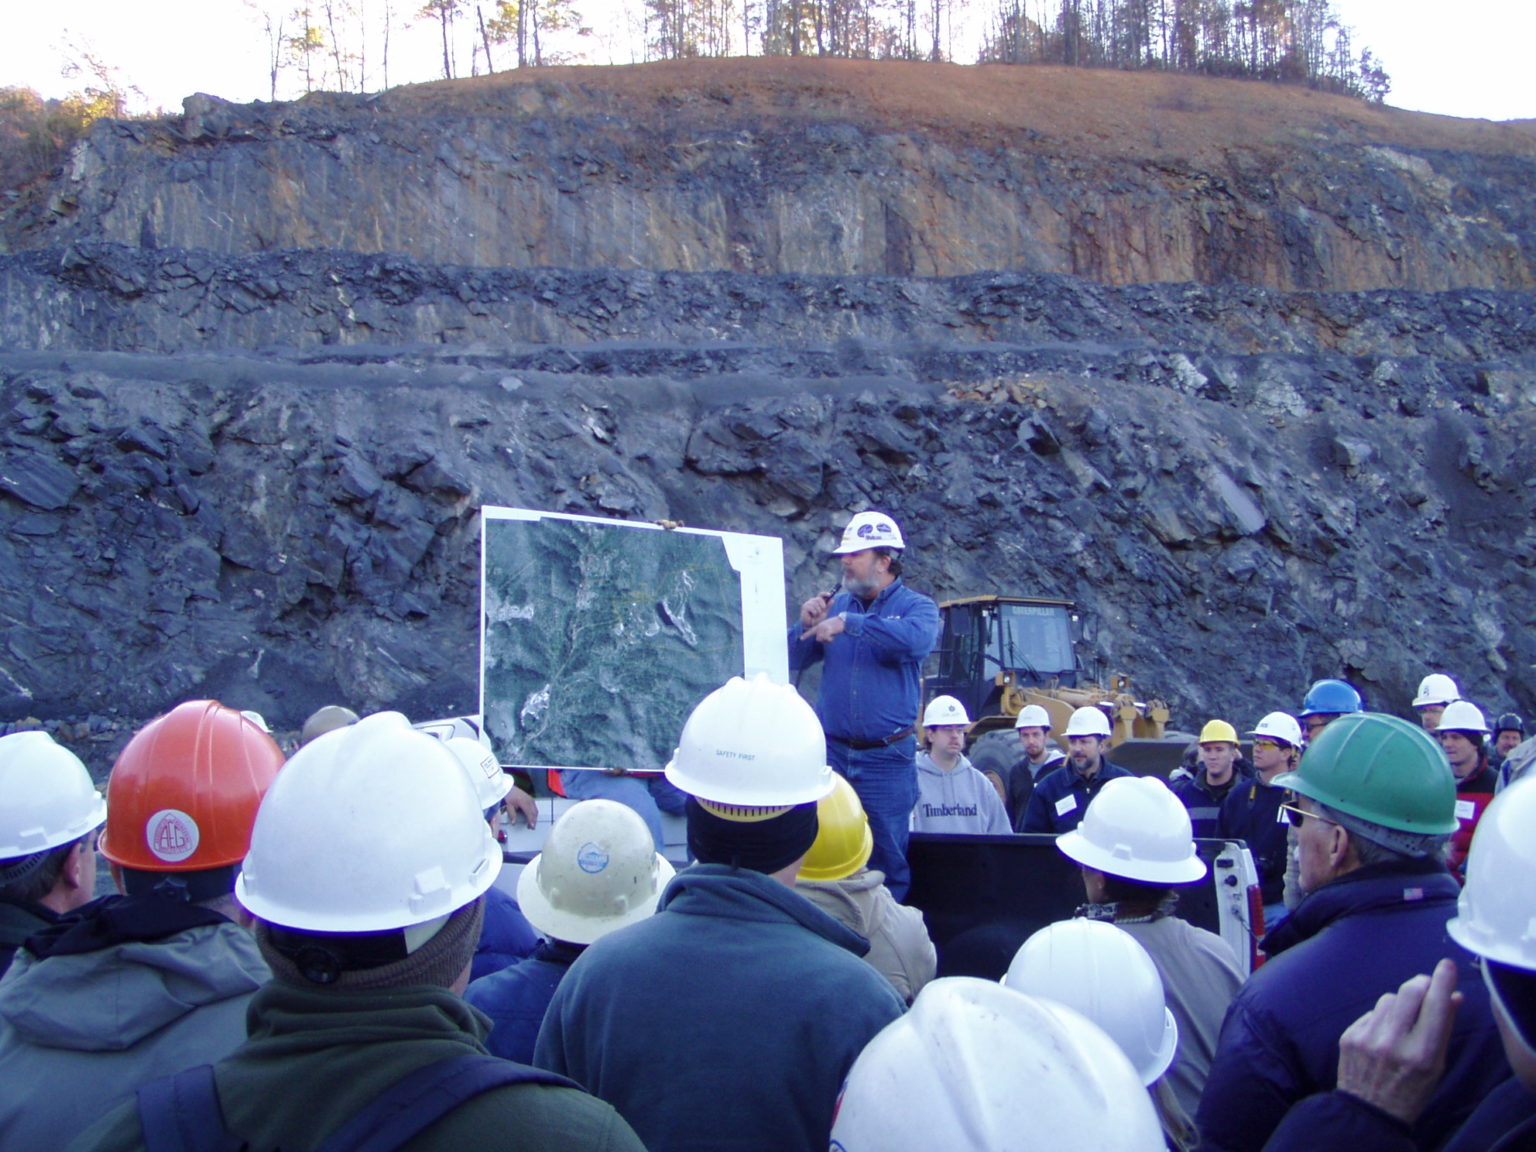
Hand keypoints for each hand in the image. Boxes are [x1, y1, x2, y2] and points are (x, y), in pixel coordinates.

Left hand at [502, 786, 537, 829]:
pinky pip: (535, 807)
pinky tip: (532, 816)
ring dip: (534, 817)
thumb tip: (513, 823)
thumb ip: (512, 815)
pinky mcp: (530, 799)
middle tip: (532, 827)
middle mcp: (529, 800)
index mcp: (524, 802)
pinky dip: (534, 813)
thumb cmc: (509, 796)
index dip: (531, 820)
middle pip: (534, 812)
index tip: (531, 826)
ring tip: (531, 823)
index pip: (529, 813)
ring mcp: (531, 799)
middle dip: (534, 820)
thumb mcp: (509, 806)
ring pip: (535, 810)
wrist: (509, 788)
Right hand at [799, 592, 832, 628]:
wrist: (812, 625)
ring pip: (815, 604)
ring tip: (816, 615)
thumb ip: (827, 606)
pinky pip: (812, 608)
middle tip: (821, 611)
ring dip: (818, 611)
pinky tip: (812, 615)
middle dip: (822, 605)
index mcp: (816, 601)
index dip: (825, 594)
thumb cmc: (817, 618)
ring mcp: (807, 603)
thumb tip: (832, 600)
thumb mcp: (824, 612)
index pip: (820, 595)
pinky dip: (814, 613)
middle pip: (818, 599)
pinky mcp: (804, 607)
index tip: (829, 595)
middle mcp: (811, 601)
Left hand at [800, 614, 845, 642]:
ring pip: (822, 639)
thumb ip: (823, 634)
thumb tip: (819, 639)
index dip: (806, 635)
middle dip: (824, 640)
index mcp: (819, 626)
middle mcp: (820, 626)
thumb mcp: (828, 629)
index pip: (811, 632)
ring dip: (828, 639)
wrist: (842, 621)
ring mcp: (823, 627)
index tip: (801, 638)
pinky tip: (833, 634)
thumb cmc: (836, 626)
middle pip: (818, 639)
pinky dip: (830, 639)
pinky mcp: (827, 629)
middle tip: (830, 636)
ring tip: (832, 634)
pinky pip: (826, 638)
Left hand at [1336, 958, 1461, 1124]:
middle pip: (1409, 992)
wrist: (1369, 1111)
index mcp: (1422, 1054)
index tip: (1447, 965)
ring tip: (1404, 1022)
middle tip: (1426, 985)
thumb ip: (1443, 1029)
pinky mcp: (1348, 1036)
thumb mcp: (1436, 1066)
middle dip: (1421, 984)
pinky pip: (1370, 1013)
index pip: (1435, 1006)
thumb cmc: (1411, 1090)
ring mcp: (1368, 1038)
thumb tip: (1453, 995)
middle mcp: (1393, 1043)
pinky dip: (1380, 1018)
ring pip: (1388, 998)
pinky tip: (1383, 1035)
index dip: (1442, 981)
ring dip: (1400, 1003)